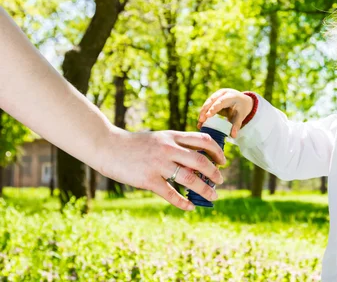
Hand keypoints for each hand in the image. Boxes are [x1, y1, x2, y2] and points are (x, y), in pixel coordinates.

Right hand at [98, 127, 226, 210]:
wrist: (107, 146)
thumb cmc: (134, 143)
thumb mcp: (158, 137)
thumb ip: (175, 144)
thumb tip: (196, 156)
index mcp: (172, 136)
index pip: (203, 140)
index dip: (217, 151)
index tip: (223, 161)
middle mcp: (168, 149)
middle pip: (200, 161)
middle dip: (214, 173)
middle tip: (220, 181)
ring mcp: (158, 164)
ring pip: (189, 179)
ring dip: (204, 189)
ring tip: (212, 196)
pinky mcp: (148, 180)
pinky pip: (170, 194)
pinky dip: (183, 202)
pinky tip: (190, 207)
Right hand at [196, 88, 253, 137]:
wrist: (242, 100)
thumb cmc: (242, 108)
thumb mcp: (241, 115)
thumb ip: (237, 125)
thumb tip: (233, 136)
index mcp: (231, 96)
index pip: (221, 101)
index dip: (214, 108)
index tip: (208, 116)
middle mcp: (223, 93)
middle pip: (212, 100)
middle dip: (205, 110)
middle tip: (201, 120)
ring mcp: (217, 95)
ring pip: (207, 103)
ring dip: (202, 113)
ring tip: (200, 123)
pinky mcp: (213, 99)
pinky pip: (207, 106)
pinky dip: (204, 113)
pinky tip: (200, 122)